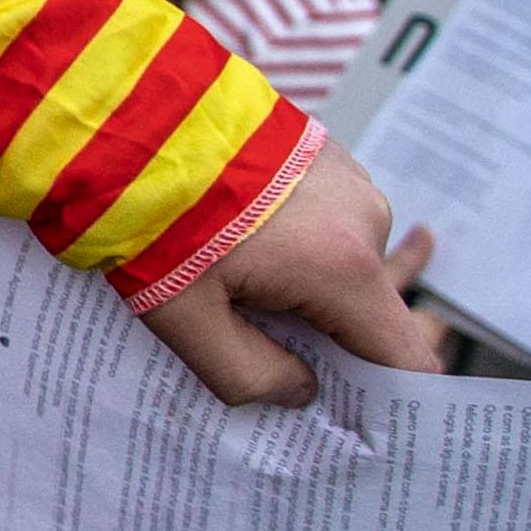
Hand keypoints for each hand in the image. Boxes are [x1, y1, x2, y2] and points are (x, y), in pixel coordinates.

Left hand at [139, 140, 440, 406]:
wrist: (124, 115)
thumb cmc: (150, 216)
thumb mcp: (184, 318)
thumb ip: (248, 375)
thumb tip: (300, 391)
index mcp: (344, 267)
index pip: (406, 357)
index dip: (384, 397)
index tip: (350, 416)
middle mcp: (365, 219)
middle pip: (369, 310)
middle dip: (322, 337)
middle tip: (256, 342)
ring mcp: (350, 179)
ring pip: (344, 264)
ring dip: (301, 284)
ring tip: (229, 280)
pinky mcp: (326, 155)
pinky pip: (328, 221)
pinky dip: (295, 242)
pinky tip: (238, 238)